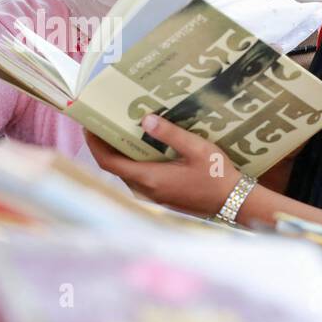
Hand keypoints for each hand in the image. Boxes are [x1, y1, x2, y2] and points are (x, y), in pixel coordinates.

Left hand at [85, 114, 241, 216]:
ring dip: (118, 152)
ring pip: (125, 172)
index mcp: (150, 178)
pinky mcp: (160, 195)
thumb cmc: (217, 175)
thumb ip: (170, 134)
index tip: (88, 125)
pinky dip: (131, 160)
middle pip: (113, 166)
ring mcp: (152, 194)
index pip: (108, 162)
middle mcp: (145, 189)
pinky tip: (140, 144)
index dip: (94, 144)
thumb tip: (145, 120)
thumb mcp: (197, 148)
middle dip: (103, 144)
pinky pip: (137, 176)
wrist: (233, 202)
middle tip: (102, 120)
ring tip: (118, 127)